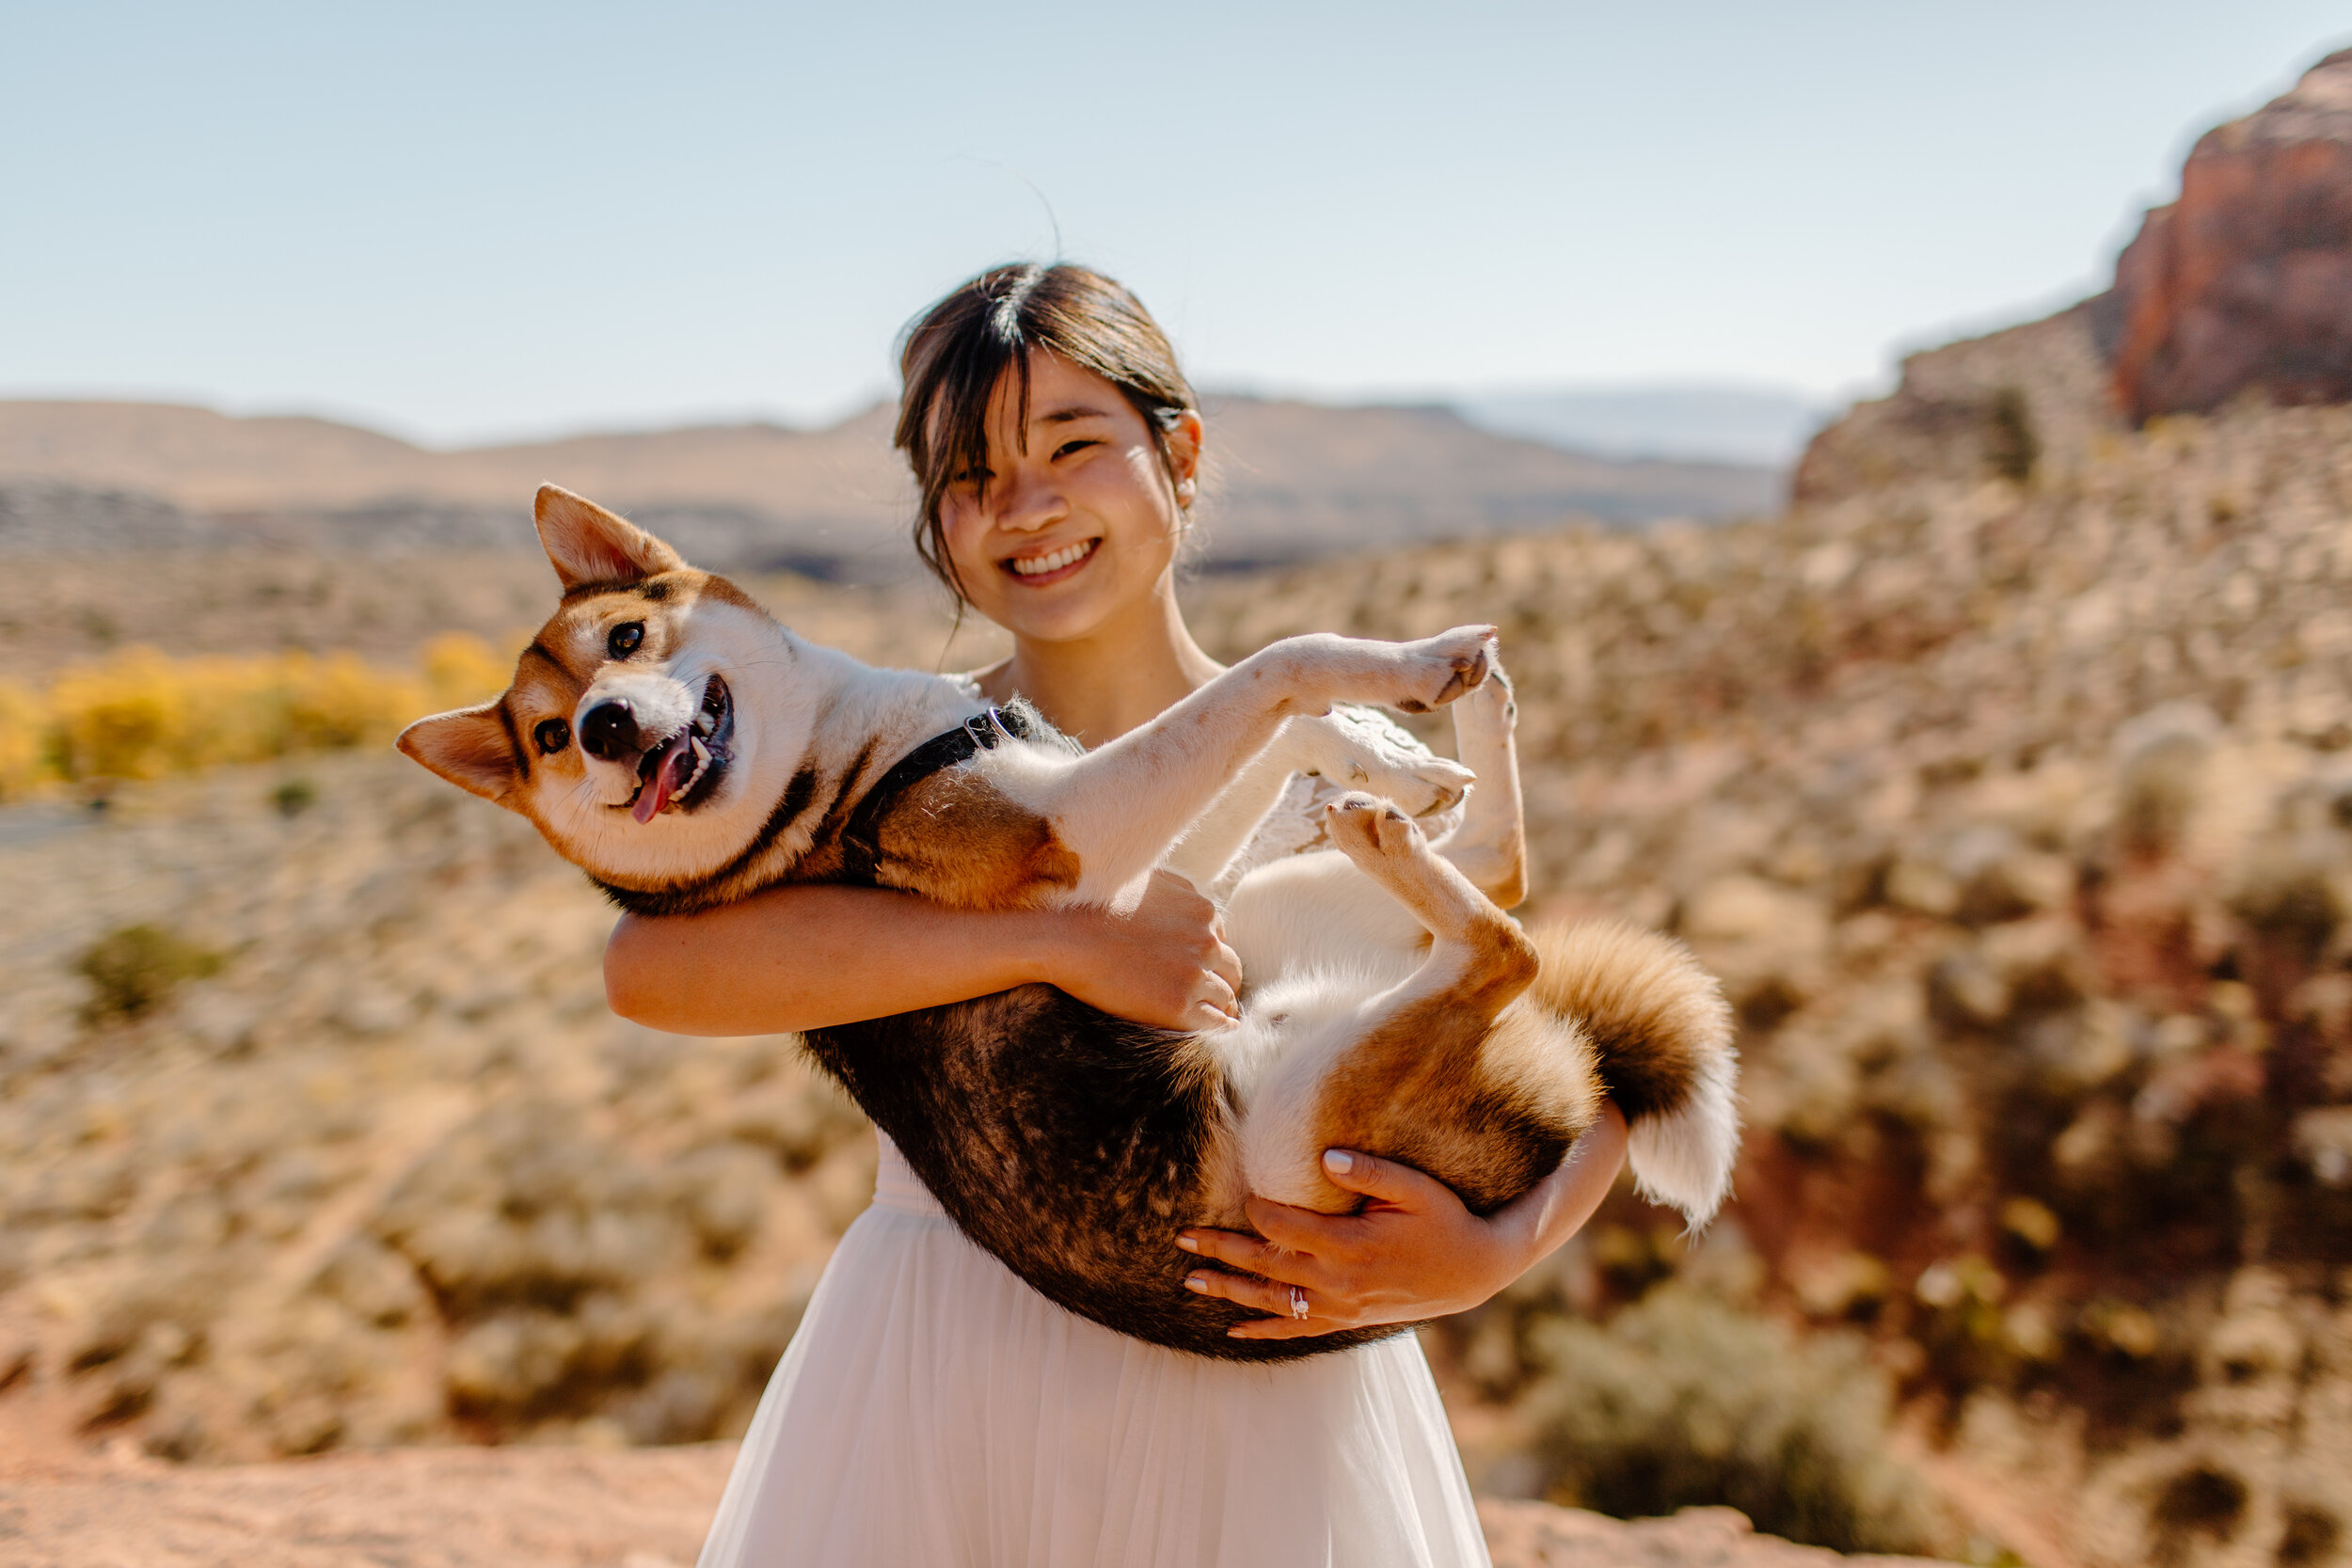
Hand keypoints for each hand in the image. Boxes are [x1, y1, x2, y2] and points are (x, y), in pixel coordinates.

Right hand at [1042, 869, 1242, 1031]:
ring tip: (1215, 1017)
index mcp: (1202, 911)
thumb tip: (1192, 901)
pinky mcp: (1179, 1005)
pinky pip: (1216, 1023)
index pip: (1220, 939)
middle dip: (1222, 981)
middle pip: (1231, 968)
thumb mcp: (1147, 880)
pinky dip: (1220, 1028)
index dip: (1208, 956)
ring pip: (1225, 997)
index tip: (1198, 968)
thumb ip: (1178, 892)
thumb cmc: (1094, 905)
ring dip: (1221, 1007)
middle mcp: (1206, 942)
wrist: (1063, 935)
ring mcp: (1194, 974)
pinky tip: (1219, 1032)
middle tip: (1212, 996)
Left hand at [1177, 1104, 1629, 1340]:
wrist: (1474, 1271)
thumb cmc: (1445, 1219)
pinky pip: (1296, 1330)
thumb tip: (1325, 1158)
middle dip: (1221, 1249)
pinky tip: (1234, 1331)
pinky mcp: (1347, 1320)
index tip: (1244, 1192)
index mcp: (1349, 1245)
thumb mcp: (1416, 1187)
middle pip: (1266, 1264)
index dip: (1258, 1208)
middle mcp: (1338, 1282)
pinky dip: (1263, 1330)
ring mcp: (1340, 1307)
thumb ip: (1370, 1171)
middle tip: (1182, 1237)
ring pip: (1272, 1301)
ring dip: (1229, 1289)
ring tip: (1190, 1280)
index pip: (1284, 1226)